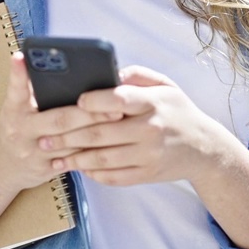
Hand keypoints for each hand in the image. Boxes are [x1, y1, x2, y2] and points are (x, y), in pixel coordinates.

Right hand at [0, 53, 122, 192]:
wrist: (2, 167)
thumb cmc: (18, 128)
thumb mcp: (17, 108)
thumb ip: (33, 90)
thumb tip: (62, 67)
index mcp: (14, 109)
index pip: (17, 89)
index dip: (18, 74)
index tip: (21, 56)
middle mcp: (21, 130)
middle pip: (59, 120)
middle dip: (90, 114)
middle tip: (115, 107)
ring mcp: (33, 152)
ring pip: (71, 143)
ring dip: (97, 134)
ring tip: (121, 124)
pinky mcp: (45, 169)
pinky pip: (73, 161)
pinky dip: (92, 152)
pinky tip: (112, 144)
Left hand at [43, 65, 241, 186]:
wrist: (204, 148)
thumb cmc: (177, 111)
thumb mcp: (165, 85)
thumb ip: (136, 75)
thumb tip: (107, 72)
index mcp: (153, 102)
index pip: (119, 99)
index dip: (94, 100)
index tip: (74, 100)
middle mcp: (151, 129)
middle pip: (102, 133)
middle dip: (69, 136)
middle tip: (44, 137)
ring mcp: (149, 155)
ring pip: (103, 158)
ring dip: (75, 158)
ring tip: (54, 155)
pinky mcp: (147, 175)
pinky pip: (113, 176)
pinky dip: (93, 173)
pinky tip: (78, 167)